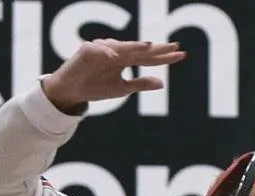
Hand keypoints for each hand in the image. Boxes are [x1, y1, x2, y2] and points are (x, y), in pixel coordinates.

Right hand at [41, 40, 186, 113]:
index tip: (182, 55)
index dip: (165, 57)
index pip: (148, 58)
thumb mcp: (122, 89)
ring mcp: (102, 49)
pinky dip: (106, 51)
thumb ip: (140, 84)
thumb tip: (162, 83)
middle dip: (157, 48)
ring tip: (149, 46)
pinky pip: (98, 49)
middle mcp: (117, 52)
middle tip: (175, 45)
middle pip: (139, 49)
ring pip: (121, 46)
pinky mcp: (86, 51)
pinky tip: (115, 55)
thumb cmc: (96, 87)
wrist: (72, 91)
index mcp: (125, 60)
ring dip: (134, 46)